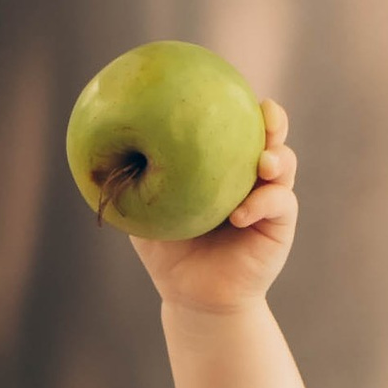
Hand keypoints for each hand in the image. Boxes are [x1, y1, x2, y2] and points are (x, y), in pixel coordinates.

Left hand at [133, 102, 296, 313]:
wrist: (191, 296)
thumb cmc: (168, 251)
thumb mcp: (146, 214)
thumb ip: (133, 183)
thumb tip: (103, 147)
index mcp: (223, 167)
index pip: (237, 129)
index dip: (239, 107)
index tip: (231, 90)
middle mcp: (250, 177)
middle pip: (271, 138)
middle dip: (273, 121)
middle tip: (265, 114)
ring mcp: (268, 200)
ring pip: (285, 167)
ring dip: (277, 160)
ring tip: (264, 163)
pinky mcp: (279, 226)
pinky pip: (280, 205)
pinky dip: (263, 204)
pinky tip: (239, 214)